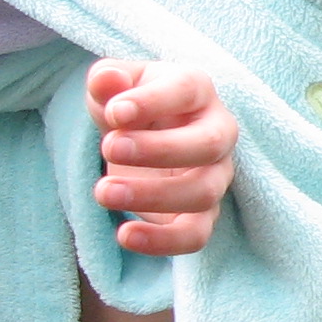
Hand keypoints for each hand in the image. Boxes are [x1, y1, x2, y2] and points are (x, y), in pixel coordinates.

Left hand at [83, 60, 237, 255]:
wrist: (142, 136)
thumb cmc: (131, 104)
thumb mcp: (114, 86)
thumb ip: (108, 80)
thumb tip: (107, 81)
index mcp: (197, 90)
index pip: (187, 90)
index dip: (153, 101)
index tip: (114, 112)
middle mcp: (218, 132)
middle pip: (209, 144)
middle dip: (159, 150)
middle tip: (109, 148)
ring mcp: (215, 176)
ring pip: (204, 192)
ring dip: (153, 195)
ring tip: (103, 191)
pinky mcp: (202, 214)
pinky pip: (197, 235)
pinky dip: (163, 241)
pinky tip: (124, 234)